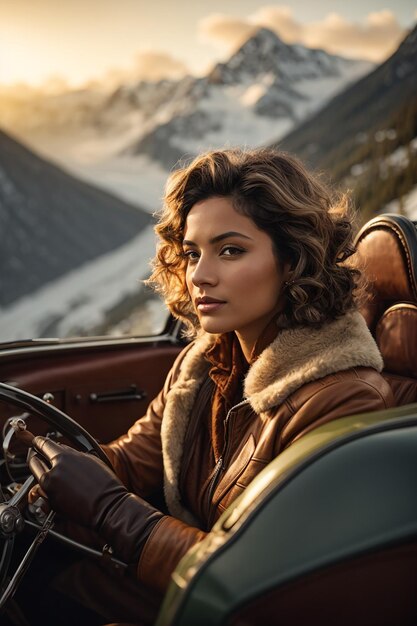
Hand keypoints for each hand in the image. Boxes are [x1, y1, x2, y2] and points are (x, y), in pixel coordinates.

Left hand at [28, 437, 162, 562]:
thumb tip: (61, 450)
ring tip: (54, 474)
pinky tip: (61, 488)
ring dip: (42, 473)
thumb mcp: (90, 459)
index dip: (39, 442)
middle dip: (36, 458)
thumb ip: (72, 454)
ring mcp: (50, 488)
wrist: (108, 506)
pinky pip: (43, 491)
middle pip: (34, 461)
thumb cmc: (104, 483)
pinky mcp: (50, 502)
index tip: (37, 441)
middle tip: (39, 457)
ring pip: (37, 477)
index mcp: (63, 458)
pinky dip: (47, 488)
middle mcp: (53, 472)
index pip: (44, 445)